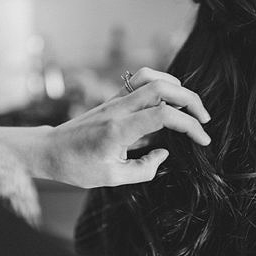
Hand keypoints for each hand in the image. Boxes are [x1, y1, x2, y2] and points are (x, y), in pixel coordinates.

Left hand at [42, 68, 210, 187]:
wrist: (50, 150)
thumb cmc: (77, 167)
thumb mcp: (111, 178)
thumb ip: (144, 169)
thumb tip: (164, 153)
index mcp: (119, 129)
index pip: (164, 115)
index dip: (190, 126)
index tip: (203, 140)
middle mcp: (119, 108)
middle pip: (163, 87)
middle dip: (192, 100)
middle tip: (205, 119)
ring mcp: (115, 100)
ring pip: (153, 77)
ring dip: (177, 87)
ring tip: (190, 106)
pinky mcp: (114, 98)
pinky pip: (141, 80)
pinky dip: (162, 83)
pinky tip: (169, 100)